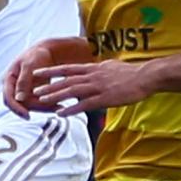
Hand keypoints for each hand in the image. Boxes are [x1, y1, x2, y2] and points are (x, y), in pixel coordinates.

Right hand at [3, 36, 94, 114]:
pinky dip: (47, 105)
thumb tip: (18, 98)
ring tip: (60, 107)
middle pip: (20, 105)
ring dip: (44, 108)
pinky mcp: (32, 94)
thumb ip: (23, 81)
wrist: (45, 52)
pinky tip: (59, 104)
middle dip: (36, 109)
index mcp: (8, 80)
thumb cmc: (36, 55)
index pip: (8, 99)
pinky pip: (38, 103)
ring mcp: (23, 92)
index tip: (27, 116)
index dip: (16, 108)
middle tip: (52, 110)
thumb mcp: (29, 66)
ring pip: (30, 106)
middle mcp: (13, 88)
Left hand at [26, 55, 150, 115]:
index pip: (67, 68)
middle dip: (48, 85)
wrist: (146, 77)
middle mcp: (92, 76)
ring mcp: (98, 87)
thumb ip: (97, 69)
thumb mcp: (110, 66)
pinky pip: (85, 104)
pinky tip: (61, 114)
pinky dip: (71, 109)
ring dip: (55, 96)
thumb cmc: (131, 73)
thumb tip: (91, 68)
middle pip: (66, 80)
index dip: (50, 71)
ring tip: (41, 100)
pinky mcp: (105, 98)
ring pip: (72, 91)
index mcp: (93, 68)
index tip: (36, 72)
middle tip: (33, 90)